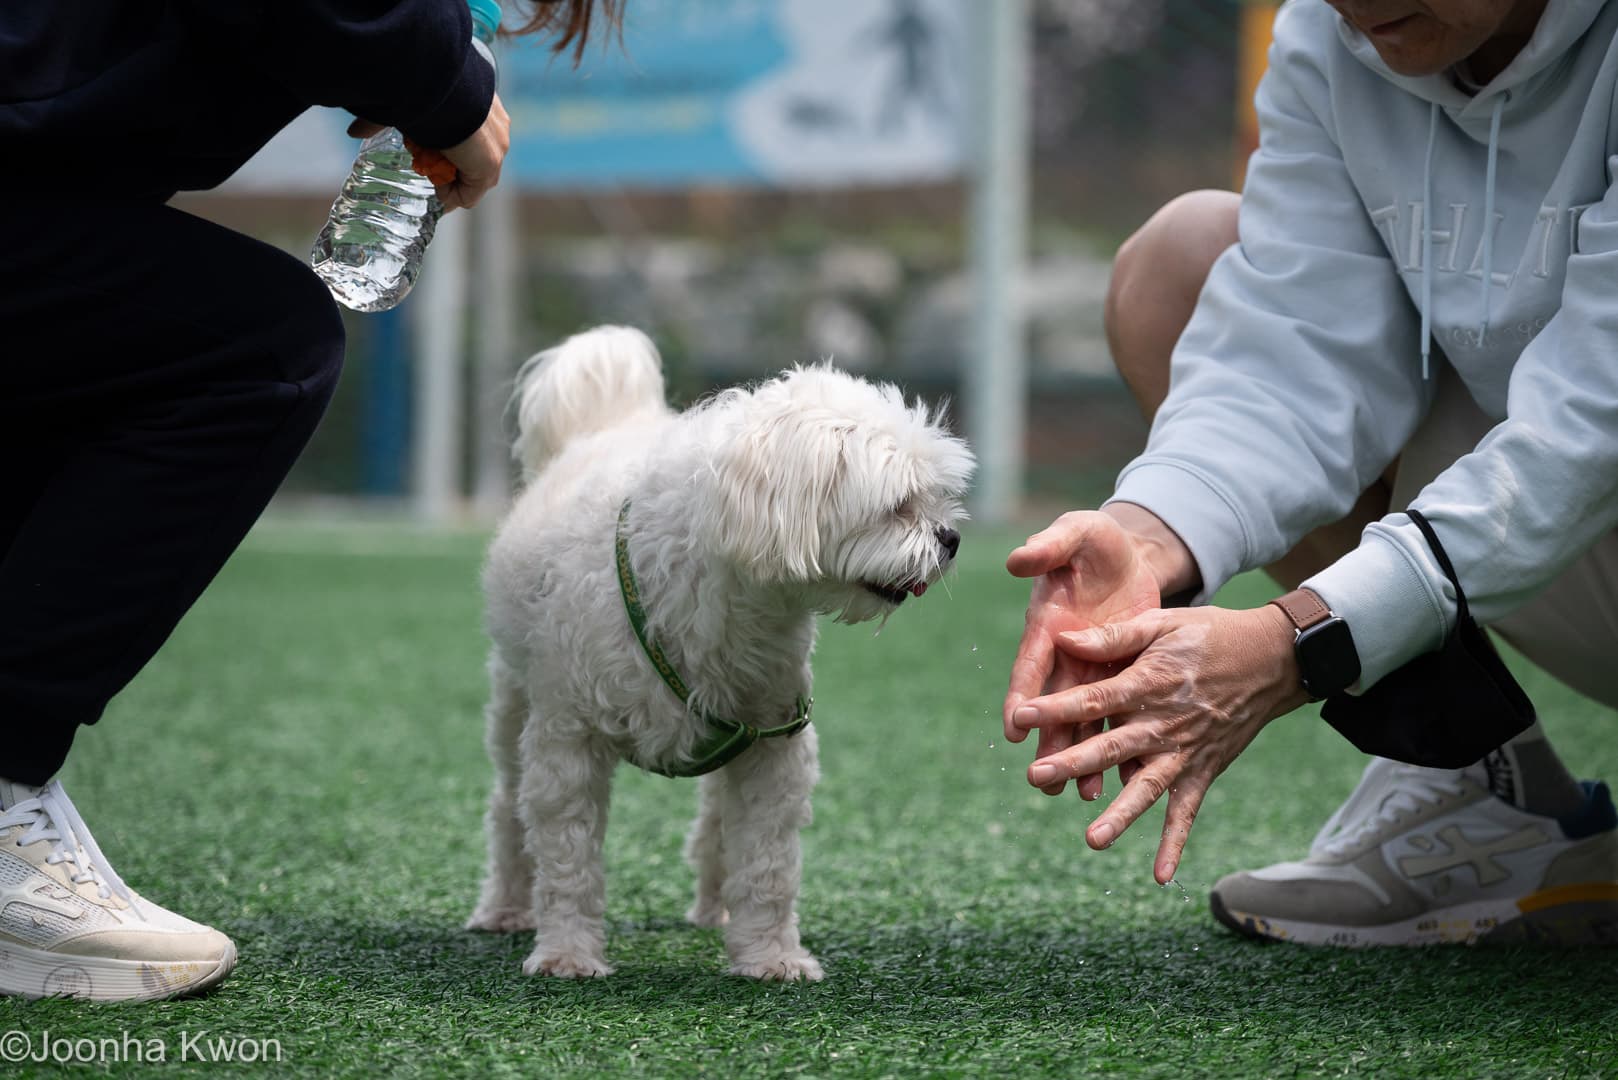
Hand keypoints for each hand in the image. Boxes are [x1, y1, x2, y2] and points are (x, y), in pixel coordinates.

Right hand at [346, 92, 510, 210]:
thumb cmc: (425, 90)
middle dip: (449, 169)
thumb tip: (353, 132)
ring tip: (427, 172)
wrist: (443, 90)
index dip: (451, 152)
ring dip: (447, 181)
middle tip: (424, 164)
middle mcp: (497, 131)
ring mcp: (497, 150)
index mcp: (484, 109)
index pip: (474, 142)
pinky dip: (449, 196)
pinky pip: (469, 195)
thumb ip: (383, 121)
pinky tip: (434, 185)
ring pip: (472, 181)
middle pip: (474, 164)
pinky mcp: (490, 167)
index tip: (427, 153)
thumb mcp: (406, 107)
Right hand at [1003, 510, 1168, 798]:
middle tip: (1042, 779)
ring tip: (1082, 793)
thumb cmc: (1094, 541)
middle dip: (1048, 744)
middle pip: (1054, 707)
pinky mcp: (1120, 677)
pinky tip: (1126, 780)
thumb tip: (1019, 560)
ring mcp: (1092, 670)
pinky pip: (1117, 717)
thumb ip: (1050, 545)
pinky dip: (1119, 746)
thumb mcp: (1076, 533)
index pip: (1031, 665)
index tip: (1014, 726)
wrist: (1128, 555)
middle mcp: (1065, 656)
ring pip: (1084, 722)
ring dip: (1082, 757)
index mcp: (1049, 625)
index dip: (1022, 696)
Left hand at [1010, 603, 1308, 882]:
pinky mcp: (1203, 770)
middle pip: (1112, 747)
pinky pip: (1187, 811)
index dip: (1057, 707)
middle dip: (1072, 762)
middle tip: (1034, 776)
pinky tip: (1160, 877)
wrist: (1273, 659)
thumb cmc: (1209, 635)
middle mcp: (1165, 722)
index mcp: (1149, 682)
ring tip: (1092, 840)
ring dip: (1120, 813)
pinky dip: (1174, 843)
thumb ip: (1114, 636)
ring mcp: (1185, 751)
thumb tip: (1064, 638)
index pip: (1096, 698)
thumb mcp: (1163, 623)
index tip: (1020, 715)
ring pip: (1147, 786)